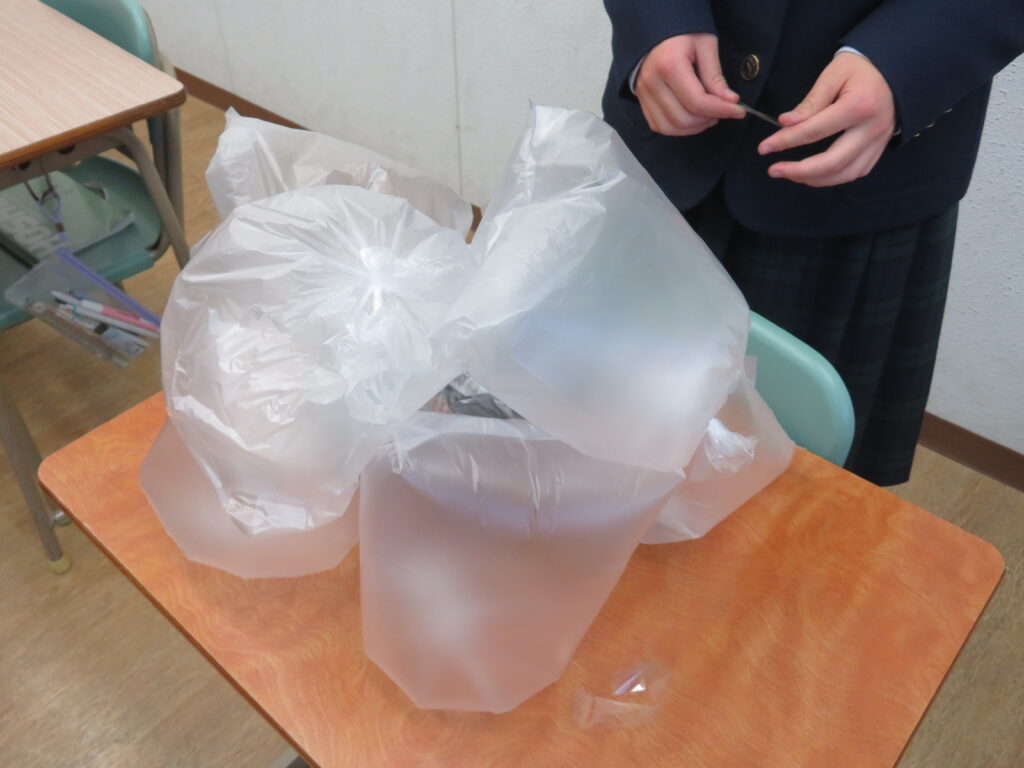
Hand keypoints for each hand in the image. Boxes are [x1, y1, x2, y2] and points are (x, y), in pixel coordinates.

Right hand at [636, 34, 745, 135]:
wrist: (656, 31)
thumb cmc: (682, 34)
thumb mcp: (705, 45)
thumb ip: (715, 75)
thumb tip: (730, 101)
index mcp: (669, 65)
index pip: (697, 102)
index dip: (721, 110)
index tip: (739, 111)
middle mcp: (652, 83)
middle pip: (684, 119)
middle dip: (708, 119)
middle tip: (723, 110)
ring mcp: (644, 94)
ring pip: (670, 127)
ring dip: (694, 128)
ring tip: (709, 116)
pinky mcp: (642, 101)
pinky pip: (659, 126)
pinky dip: (678, 128)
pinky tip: (692, 118)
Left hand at [758, 52, 895, 186]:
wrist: (897, 68)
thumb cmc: (861, 67)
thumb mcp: (834, 74)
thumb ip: (811, 101)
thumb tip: (785, 122)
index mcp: (859, 106)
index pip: (815, 131)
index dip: (786, 141)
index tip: (764, 148)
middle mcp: (872, 128)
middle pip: (832, 162)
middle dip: (799, 171)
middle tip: (773, 170)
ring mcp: (879, 141)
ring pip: (845, 173)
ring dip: (814, 179)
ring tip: (790, 174)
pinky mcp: (880, 147)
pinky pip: (856, 171)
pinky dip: (833, 178)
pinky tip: (814, 174)